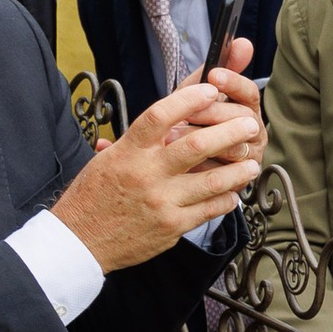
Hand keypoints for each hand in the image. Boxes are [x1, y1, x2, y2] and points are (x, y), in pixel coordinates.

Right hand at [48, 77, 262, 269]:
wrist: (80, 240)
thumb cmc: (94, 195)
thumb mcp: (107, 160)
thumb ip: (136, 140)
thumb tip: (163, 115)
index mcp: (128, 151)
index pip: (161, 114)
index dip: (189, 99)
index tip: (211, 90)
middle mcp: (147, 173)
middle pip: (197, 145)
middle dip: (231, 132)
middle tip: (251, 124)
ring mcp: (162, 201)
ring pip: (213, 180)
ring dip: (239, 169)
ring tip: (252, 162)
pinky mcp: (173, 226)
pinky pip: (211, 209)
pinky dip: (227, 198)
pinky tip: (233, 192)